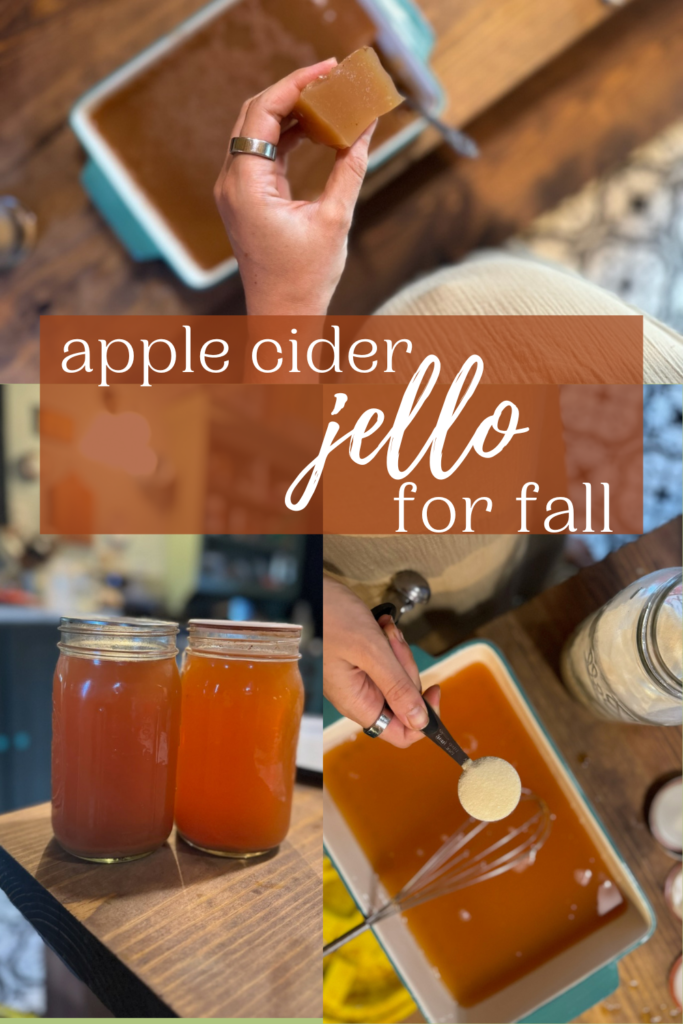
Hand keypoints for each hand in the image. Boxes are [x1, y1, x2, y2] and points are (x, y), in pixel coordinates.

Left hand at [214, 61, 375, 315]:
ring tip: (330, 100)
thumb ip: (350, 166)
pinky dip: (287, 136)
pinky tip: (316, 129)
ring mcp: (235, 190)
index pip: (263, 112)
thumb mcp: (335, 219)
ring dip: (291, 111)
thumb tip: (366, 125)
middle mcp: (231, 183)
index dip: (296, 83)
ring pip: (257, 131)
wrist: (282, 317)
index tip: (328, 69)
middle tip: (332, 77)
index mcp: (246, 186)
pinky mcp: (245, 198)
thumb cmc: (305, 279)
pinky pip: (262, 153)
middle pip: (255, 114)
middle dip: (294, 90)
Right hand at [323, 577, 440, 747]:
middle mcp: (358, 696)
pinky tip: (380, 626)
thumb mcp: (370, 651)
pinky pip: (385, 660)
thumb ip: (396, 687)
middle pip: (404, 698)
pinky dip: (388, 642)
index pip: (401, 734)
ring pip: (397, 676)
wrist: (307, 589)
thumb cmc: (330, 617)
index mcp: (359, 703)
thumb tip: (421, 722)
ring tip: (384, 629)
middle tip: (394, 643)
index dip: (424, 718)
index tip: (434, 689)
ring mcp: (357, 679)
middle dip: (407, 667)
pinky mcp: (357, 662)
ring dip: (397, 650)